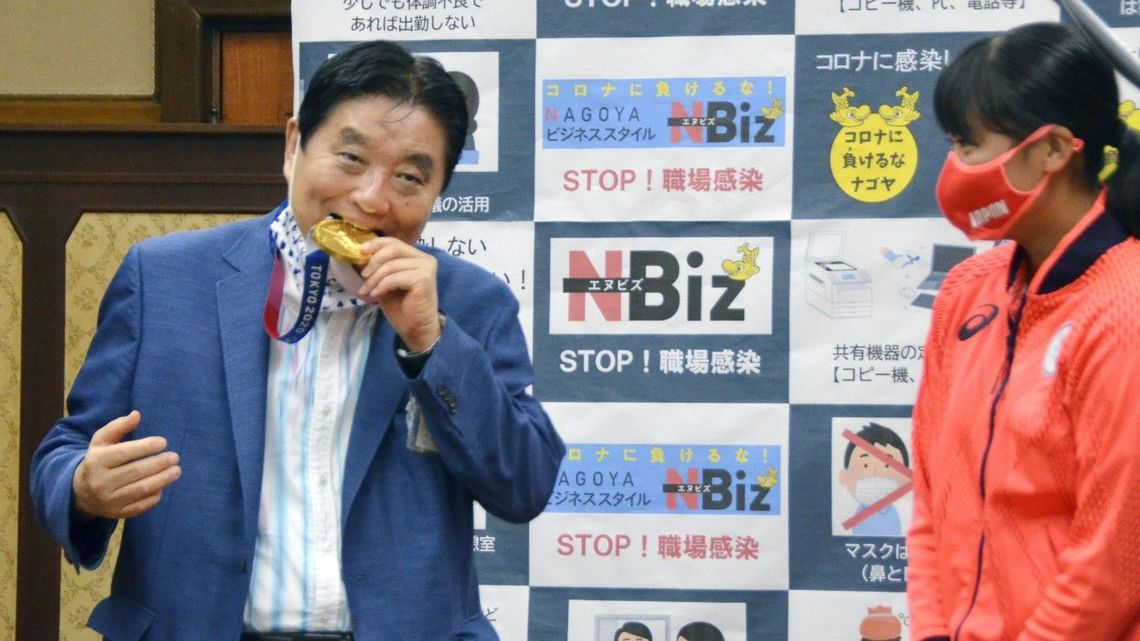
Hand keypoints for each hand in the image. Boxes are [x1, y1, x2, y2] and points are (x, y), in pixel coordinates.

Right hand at [72, 411, 180, 519]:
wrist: (81, 493)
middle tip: (175, 457)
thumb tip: (136, 414)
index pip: (124, 453)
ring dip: (162, 480)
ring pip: (140, 489)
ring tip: (176, 471)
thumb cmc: (98, 460)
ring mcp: (109, 500)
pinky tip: (163, 486)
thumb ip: (118, 427)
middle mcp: (101, 482)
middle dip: (158, 464)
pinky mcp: (117, 513)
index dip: (146, 447)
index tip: (163, 442)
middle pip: (135, 472)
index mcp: (96, 461)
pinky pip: (140, 506)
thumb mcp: (101, 441)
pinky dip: (154, 496)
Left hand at [358, 237, 441, 351]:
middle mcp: (425, 259)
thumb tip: (362, 254)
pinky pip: (395, 277)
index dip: (376, 244)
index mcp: (417, 257)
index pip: (394, 242)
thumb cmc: (402, 307)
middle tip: (363, 275)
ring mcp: (426, 268)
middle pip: (394, 248)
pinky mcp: (424, 279)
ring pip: (391, 265)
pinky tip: (376, 295)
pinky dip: (382, 286)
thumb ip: (380, 267)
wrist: (415, 328)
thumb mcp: (386, 282)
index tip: (360, 251)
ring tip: (366, 290)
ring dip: (375, 278)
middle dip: (374, 261)